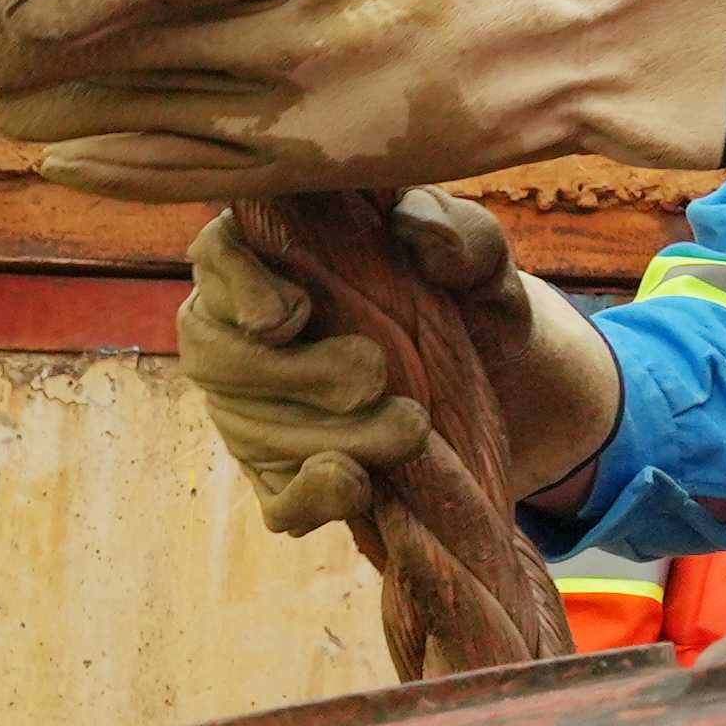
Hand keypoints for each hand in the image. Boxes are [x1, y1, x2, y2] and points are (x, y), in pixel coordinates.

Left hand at [0, 0, 725, 198]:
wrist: (624, 15)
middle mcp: (299, 14)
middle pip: (117, 48)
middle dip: (22, 58)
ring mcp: (319, 96)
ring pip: (146, 119)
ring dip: (60, 119)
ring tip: (5, 111)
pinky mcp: (343, 159)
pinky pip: (206, 176)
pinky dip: (126, 170)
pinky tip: (72, 163)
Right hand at [172, 196, 622, 533]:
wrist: (512, 388)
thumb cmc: (474, 302)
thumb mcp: (484, 261)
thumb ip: (458, 234)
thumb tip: (413, 225)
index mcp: (279, 255)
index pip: (217, 254)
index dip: (237, 284)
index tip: (290, 313)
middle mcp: (246, 333)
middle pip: (214, 353)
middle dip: (291, 373)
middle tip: (372, 375)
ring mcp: (257, 413)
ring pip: (245, 430)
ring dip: (323, 436)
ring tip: (410, 429)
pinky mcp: (289, 479)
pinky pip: (276, 500)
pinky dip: (310, 497)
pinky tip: (355, 484)